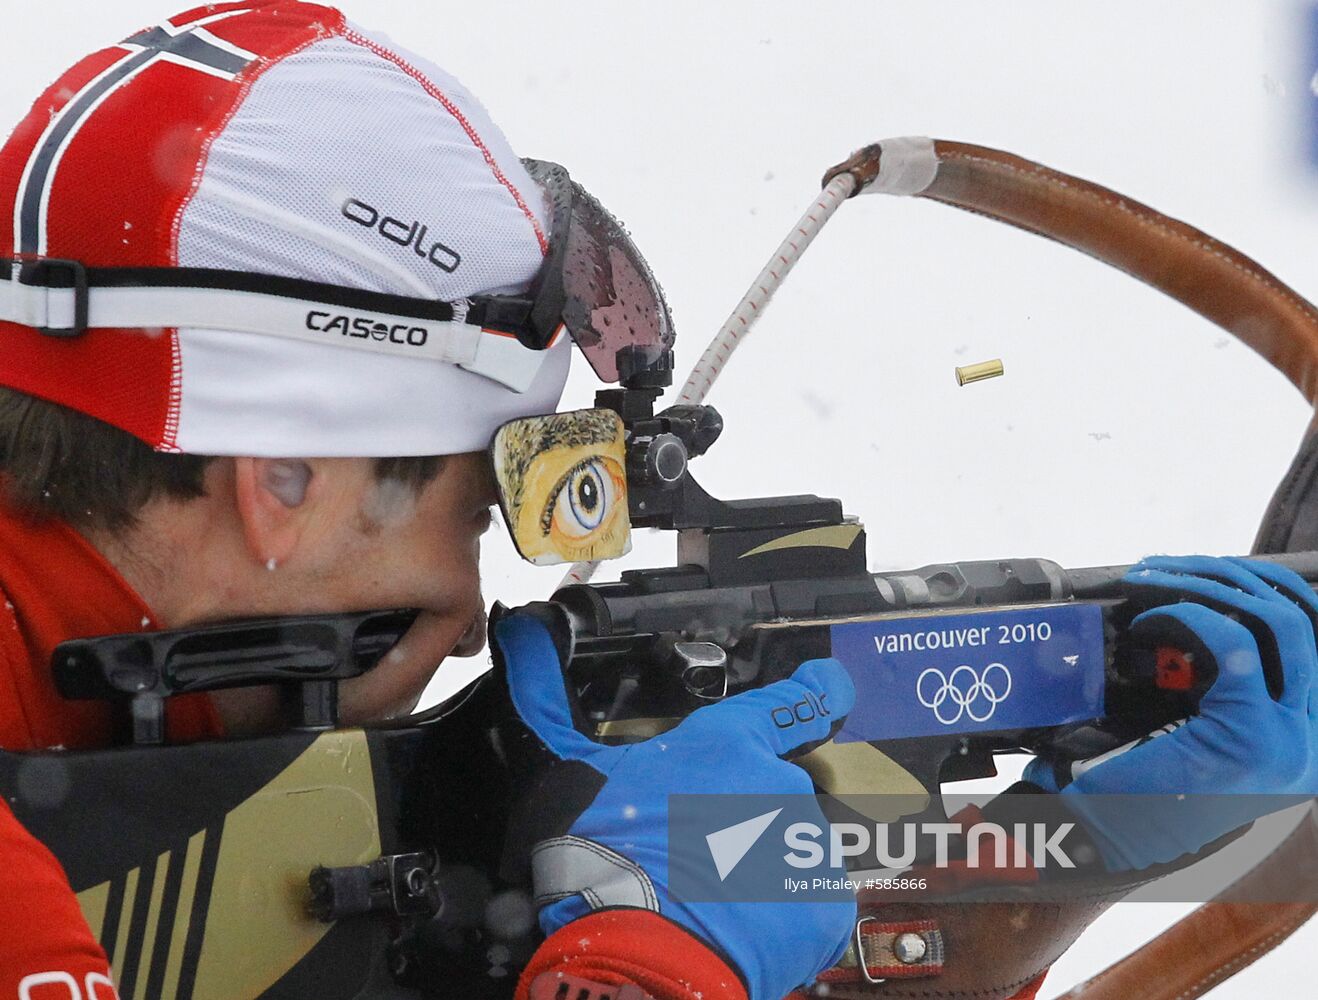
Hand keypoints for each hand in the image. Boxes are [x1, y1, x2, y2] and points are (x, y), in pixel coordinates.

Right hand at [493, 605, 856, 999]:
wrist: (637, 955)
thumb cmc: (598, 857)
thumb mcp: (562, 766)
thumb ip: (545, 691)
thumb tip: (523, 628)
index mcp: (726, 745)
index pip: (792, 700)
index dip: (817, 689)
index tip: (831, 685)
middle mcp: (777, 785)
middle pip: (769, 792)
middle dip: (738, 816)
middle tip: (689, 849)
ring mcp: (806, 846)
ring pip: (786, 848)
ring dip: (754, 866)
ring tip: (704, 894)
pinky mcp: (822, 905)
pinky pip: (804, 904)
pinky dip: (777, 916)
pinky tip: (732, 924)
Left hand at [1025, 555, 1317, 869]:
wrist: (1101, 841)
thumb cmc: (1135, 789)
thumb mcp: (1184, 727)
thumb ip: (1206, 681)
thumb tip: (1182, 611)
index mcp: (1298, 732)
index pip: (1310, 635)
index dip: (1261, 589)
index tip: (1199, 572)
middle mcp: (1309, 737)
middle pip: (1302, 618)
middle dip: (1234, 575)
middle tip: (1170, 564)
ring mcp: (1291, 739)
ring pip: (1281, 622)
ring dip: (1214, 583)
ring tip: (1158, 573)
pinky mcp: (1253, 735)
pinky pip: (1234, 645)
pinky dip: (1190, 616)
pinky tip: (1152, 618)